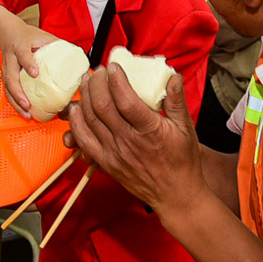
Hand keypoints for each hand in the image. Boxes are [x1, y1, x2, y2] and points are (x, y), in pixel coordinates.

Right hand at [0, 19, 57, 117]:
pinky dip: (15, 104)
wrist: (8, 33)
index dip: (28, 64)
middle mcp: (11, 59)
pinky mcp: (5, 76)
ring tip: (27, 113)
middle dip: (18, 93)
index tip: (35, 73)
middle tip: (28, 104)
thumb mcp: (44, 36)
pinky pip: (8, 92)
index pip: (23, 55)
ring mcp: (6, 69)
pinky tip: (25, 112)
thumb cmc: (29, 36)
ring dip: (16, 102)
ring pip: (7, 88)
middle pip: (10, 77)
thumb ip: (59, 46)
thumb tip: (78, 60)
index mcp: (21, 47)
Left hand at [64, 64, 207, 212]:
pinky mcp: (106, 163)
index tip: (113, 66)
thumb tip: (173, 76)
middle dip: (96, 83)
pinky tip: (76, 109)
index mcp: (150, 131)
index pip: (126, 100)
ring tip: (86, 82)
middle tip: (98, 70)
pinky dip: (76, 123)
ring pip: (90, 121)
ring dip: (84, 98)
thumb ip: (177, 100)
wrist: (175, 195)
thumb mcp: (186, 128)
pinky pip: (84, 141)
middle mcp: (128, 142)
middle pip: (103, 107)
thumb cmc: (183, 162)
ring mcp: (114, 153)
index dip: (116, 80)